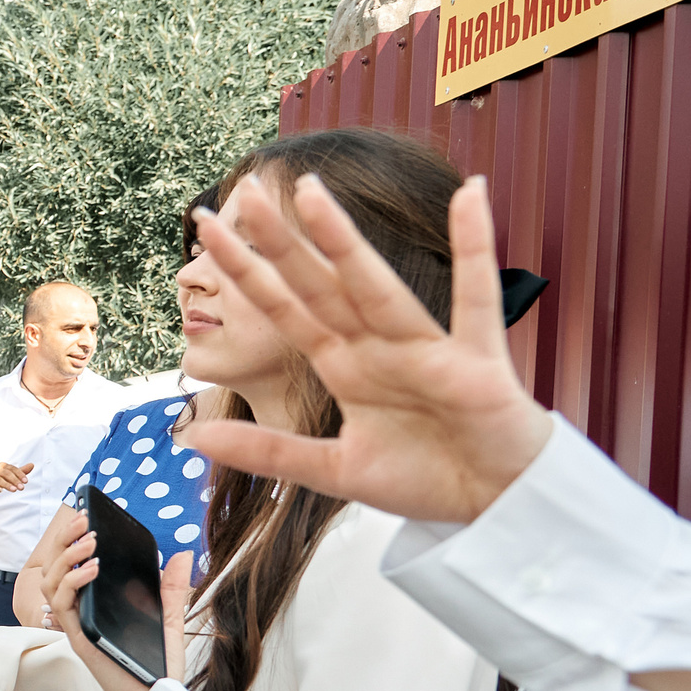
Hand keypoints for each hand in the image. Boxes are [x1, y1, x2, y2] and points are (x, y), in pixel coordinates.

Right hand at [0, 461, 33, 499]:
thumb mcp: (9, 474)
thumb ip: (20, 471)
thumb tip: (32, 465)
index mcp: (2, 466)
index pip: (12, 469)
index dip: (20, 474)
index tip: (26, 481)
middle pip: (6, 473)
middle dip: (15, 480)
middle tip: (21, 487)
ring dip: (6, 484)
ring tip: (14, 490)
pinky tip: (0, 490)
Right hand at [39, 512, 192, 690]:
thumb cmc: (158, 665)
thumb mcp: (170, 619)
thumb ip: (171, 588)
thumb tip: (180, 554)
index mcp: (97, 605)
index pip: (74, 565)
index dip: (73, 539)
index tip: (87, 516)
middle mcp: (82, 612)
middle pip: (56, 567)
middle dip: (65, 539)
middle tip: (83, 518)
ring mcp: (76, 624)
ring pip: (51, 582)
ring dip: (66, 557)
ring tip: (90, 541)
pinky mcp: (77, 636)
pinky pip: (62, 603)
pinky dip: (73, 581)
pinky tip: (94, 568)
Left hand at [185, 172, 552, 523]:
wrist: (497, 503)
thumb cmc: (425, 478)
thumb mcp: (333, 471)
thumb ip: (267, 452)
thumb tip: (193, 438)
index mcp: (345, 367)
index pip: (283, 309)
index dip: (245, 271)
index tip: (206, 229)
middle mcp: (377, 348)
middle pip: (317, 286)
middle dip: (278, 241)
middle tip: (241, 187)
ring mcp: (424, 350)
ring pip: (373, 287)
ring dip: (343, 241)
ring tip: (310, 191)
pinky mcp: (476, 363)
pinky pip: (476, 300)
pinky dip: (477, 250)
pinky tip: (471, 196)